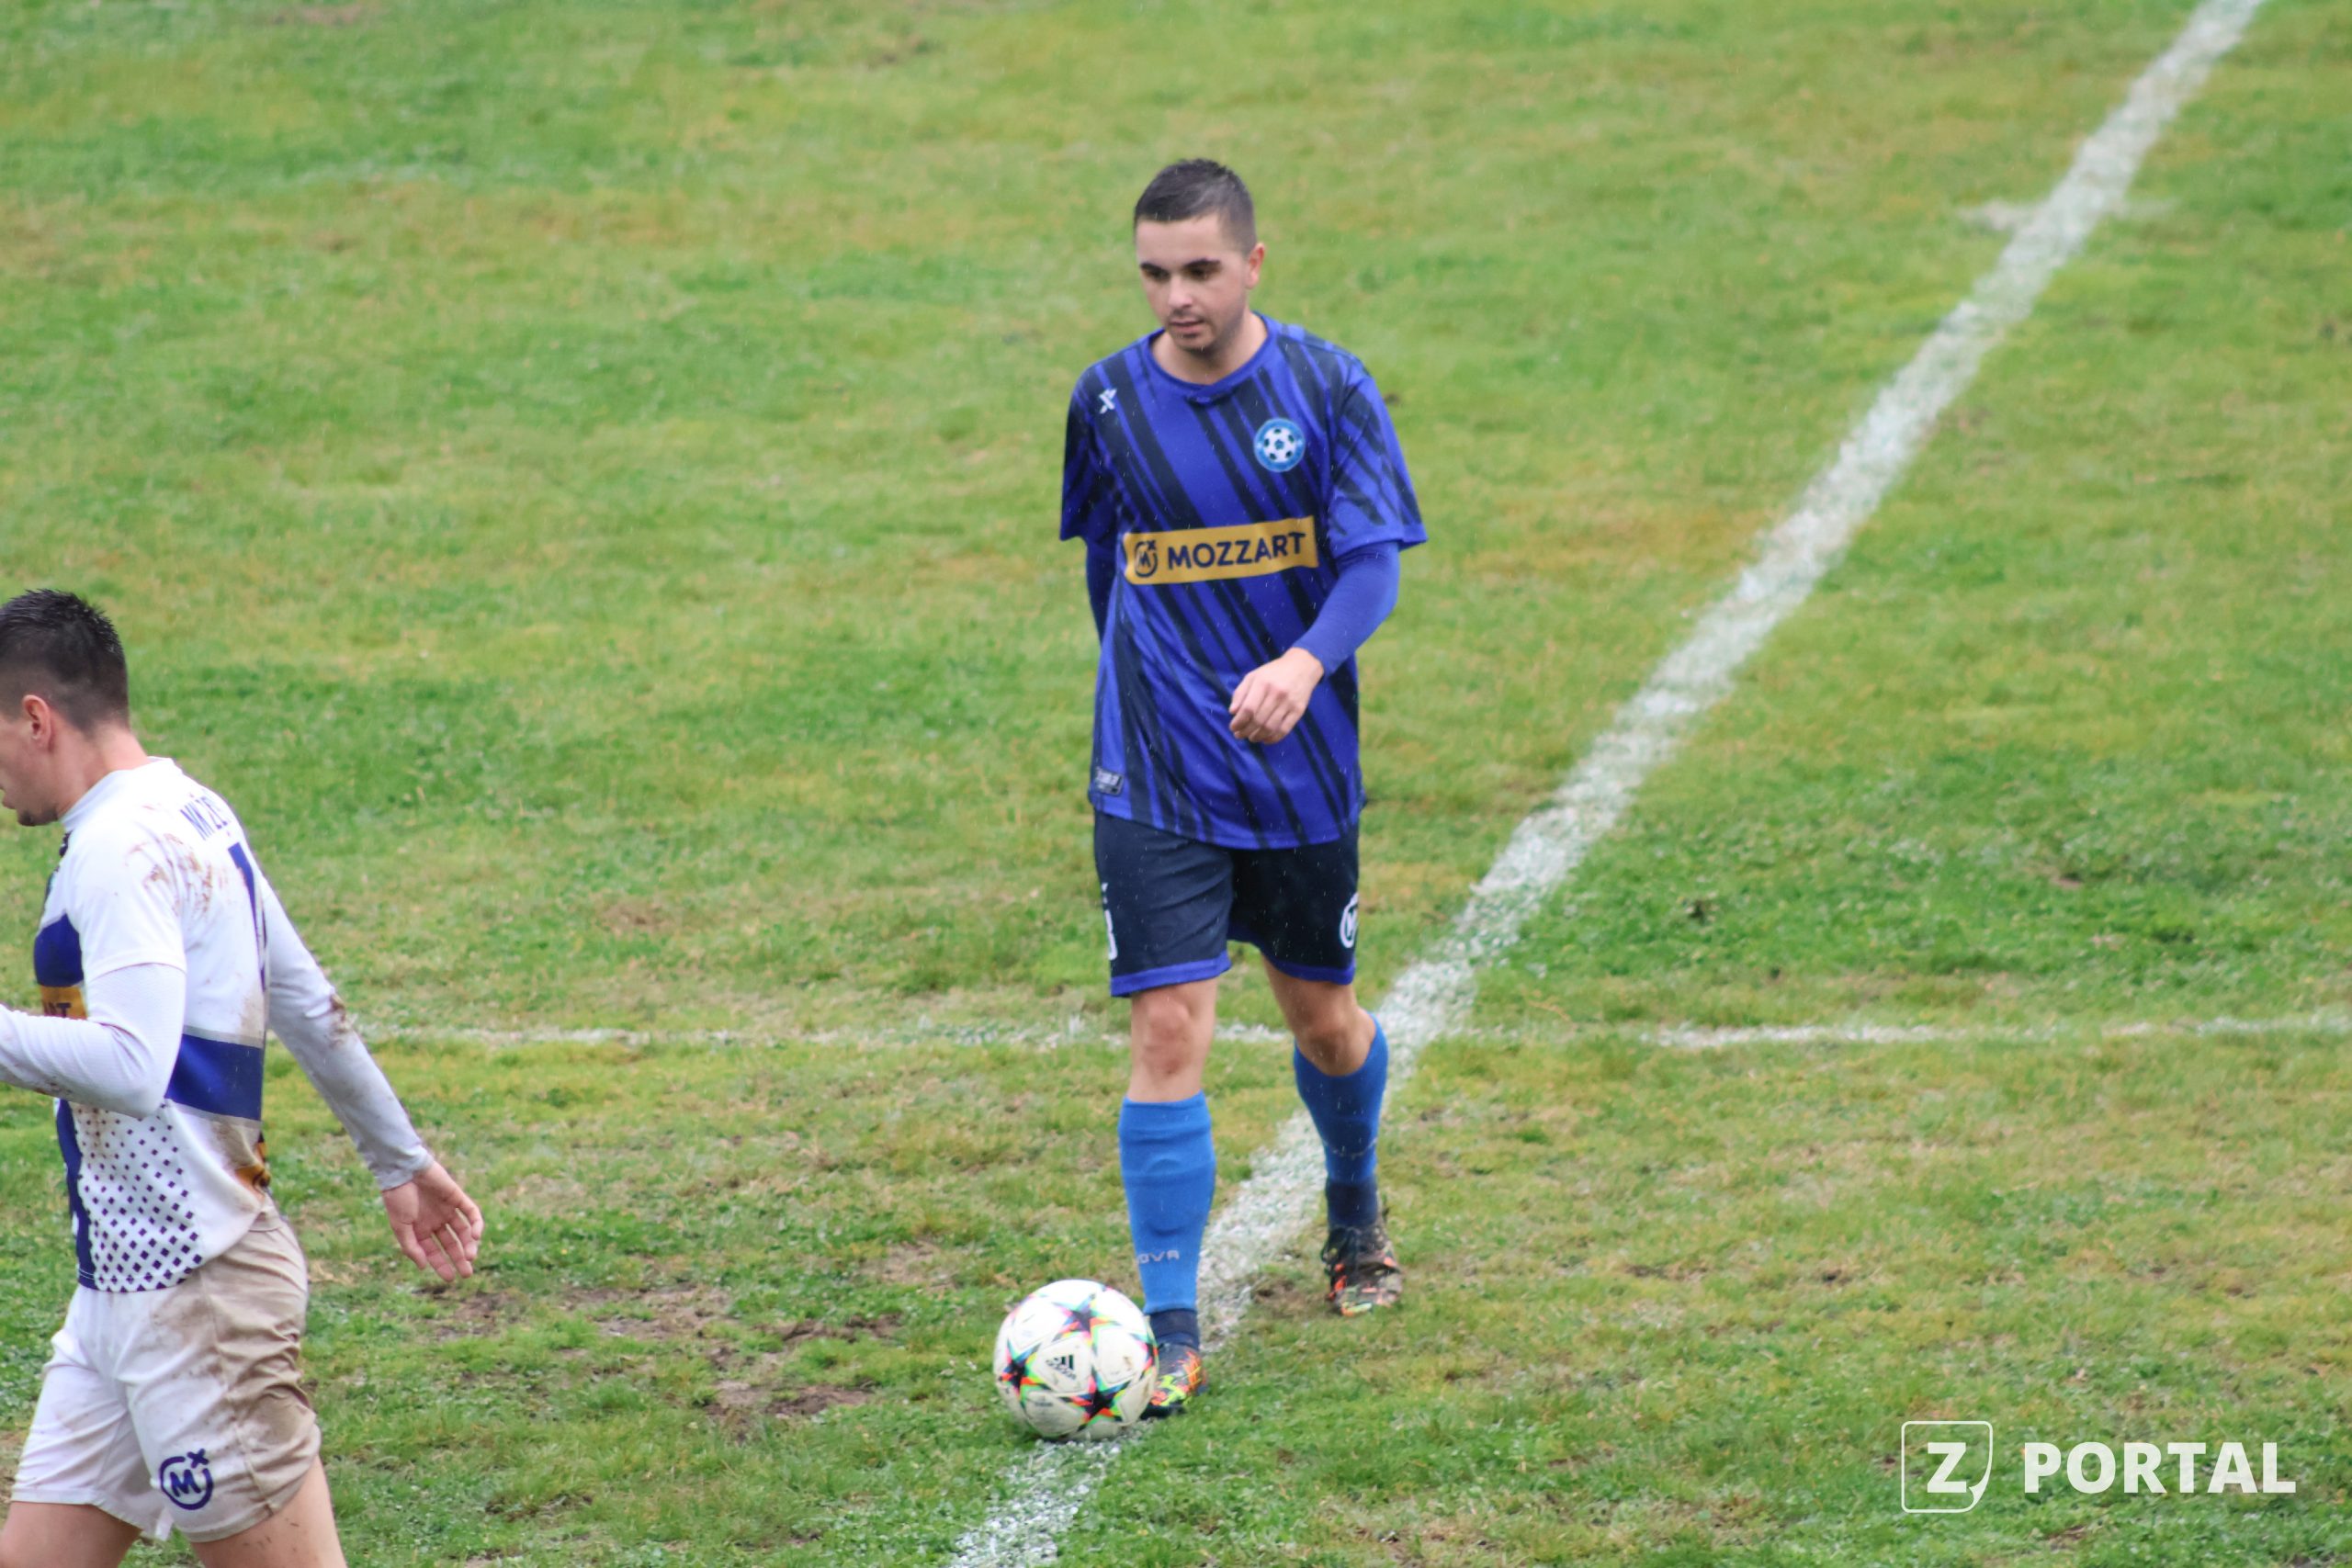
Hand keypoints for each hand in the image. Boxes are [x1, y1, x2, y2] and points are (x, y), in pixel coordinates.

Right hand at [383, 1160, 483, 1281]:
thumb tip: (423, 1267)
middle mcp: (435, 1221)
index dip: (442, 1265)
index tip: (451, 1278)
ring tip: (471, 1257)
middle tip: (467, 1273)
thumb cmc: (398, 1198)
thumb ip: (411, 1247)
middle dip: (459, 1258)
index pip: (434, 1251)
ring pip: (463, 1230)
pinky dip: (476, 1223)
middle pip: (451, 1243)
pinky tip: (475, 1236)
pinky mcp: (457, 1196)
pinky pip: (471, 1212)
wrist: (403, 1170)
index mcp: (420, 1229)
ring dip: (469, 1244)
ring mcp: (447, 1209)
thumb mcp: (401, 1226)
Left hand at [1229, 647, 1324, 744]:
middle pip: (1258, 720)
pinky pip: (1284, 730)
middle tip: (1240, 735)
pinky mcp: (1299, 711)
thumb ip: (1241, 692)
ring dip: (1258, 737)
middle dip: (1246, 731)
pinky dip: (1273, 738)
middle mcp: (1276, 694)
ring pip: (1270, 727)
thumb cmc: (1274, 672)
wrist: (1302, 666)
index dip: (1239, 722)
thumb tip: (1233, 712)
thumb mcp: (1254, 676)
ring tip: (1251, 738)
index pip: (1248, 709)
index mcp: (1263, 683)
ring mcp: (1289, 703)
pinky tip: (1265, 739)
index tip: (1233, 728)